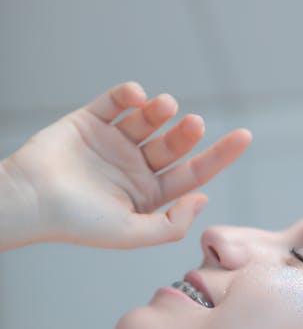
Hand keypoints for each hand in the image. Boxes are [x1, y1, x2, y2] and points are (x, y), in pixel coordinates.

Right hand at [4, 81, 251, 248]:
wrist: (30, 200)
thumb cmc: (78, 223)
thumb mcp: (132, 234)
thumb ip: (170, 224)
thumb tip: (202, 198)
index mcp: (148, 194)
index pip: (192, 173)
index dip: (219, 155)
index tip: (245, 136)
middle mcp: (135, 167)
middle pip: (173, 144)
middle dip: (188, 132)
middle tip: (194, 123)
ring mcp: (113, 142)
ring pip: (148, 119)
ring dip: (161, 110)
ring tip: (164, 107)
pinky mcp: (90, 120)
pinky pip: (116, 101)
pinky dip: (129, 94)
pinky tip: (137, 96)